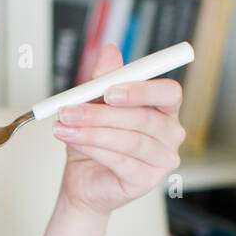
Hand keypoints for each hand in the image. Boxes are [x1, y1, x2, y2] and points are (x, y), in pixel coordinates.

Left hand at [53, 41, 185, 218]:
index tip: (110, 90)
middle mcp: (170, 135)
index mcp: (164, 110)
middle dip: (102, 113)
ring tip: (65, 125)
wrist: (83, 184)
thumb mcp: (94, 106)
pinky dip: (94, 149)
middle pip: (145, 119)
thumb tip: (109, 51)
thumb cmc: (94, 145)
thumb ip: (103, 81)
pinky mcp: (146, 181)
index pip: (169, 93)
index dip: (142, 90)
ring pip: (131, 141)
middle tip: (71, 108)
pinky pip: (121, 162)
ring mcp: (162, 161)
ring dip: (92, 131)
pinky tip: (74, 142)